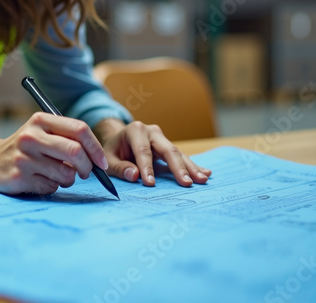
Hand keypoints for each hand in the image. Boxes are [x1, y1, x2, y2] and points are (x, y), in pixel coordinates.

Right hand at [0, 112, 109, 195]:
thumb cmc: (26, 148)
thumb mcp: (42, 132)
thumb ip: (67, 137)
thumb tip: (99, 159)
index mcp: (40, 120)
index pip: (80, 129)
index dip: (96, 148)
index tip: (102, 163)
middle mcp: (31, 136)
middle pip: (75, 152)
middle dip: (87, 167)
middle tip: (85, 173)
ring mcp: (24, 157)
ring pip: (66, 174)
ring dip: (68, 179)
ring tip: (56, 175)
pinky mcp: (19, 177)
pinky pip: (51, 187)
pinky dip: (52, 186)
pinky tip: (39, 180)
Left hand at [95, 119, 210, 186]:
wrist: (118, 140)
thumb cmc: (113, 151)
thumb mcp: (108, 159)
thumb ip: (120, 167)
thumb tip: (135, 175)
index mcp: (135, 131)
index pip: (143, 151)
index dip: (147, 168)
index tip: (150, 184)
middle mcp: (152, 131)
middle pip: (167, 150)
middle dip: (178, 167)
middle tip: (187, 183)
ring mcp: (162, 138)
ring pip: (178, 153)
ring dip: (190, 168)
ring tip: (202, 180)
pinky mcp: (168, 146)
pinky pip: (181, 157)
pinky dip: (193, 166)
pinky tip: (206, 173)